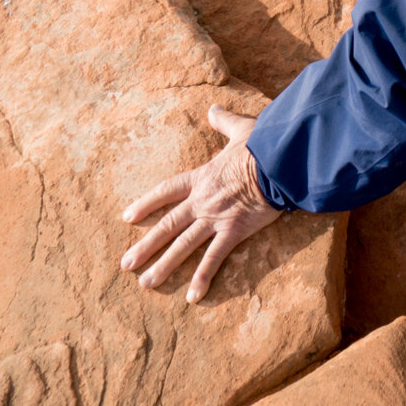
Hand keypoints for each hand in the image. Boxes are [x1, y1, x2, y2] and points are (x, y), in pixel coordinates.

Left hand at [120, 105, 281, 304]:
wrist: (280, 160)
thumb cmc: (263, 143)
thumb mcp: (240, 128)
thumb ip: (223, 121)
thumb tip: (212, 108)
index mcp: (202, 176)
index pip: (167, 191)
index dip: (146, 203)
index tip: (128, 217)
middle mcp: (202, 200)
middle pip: (167, 225)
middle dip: (145, 245)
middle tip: (125, 264)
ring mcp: (216, 217)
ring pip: (183, 246)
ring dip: (164, 266)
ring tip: (147, 284)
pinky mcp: (234, 231)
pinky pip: (214, 258)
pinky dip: (202, 277)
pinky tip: (191, 297)